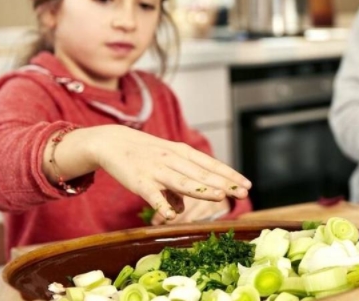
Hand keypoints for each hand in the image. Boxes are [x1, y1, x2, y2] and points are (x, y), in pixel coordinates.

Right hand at [50, 125, 251, 221]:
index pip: (211, 164)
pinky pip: (153, 195)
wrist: (112, 143)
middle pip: (202, 173)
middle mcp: (173, 160)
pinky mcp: (139, 182)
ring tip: (220, 197)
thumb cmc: (144, 155)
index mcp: (182, 153)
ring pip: (183, 181)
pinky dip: (163, 205)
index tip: (247, 184)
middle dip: (224, 183)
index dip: (230, 174)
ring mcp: (157, 170)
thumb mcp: (166, 163)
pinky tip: (173, 216)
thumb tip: (181, 211)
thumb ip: (176, 187)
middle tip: (243, 192)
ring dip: (202, 188)